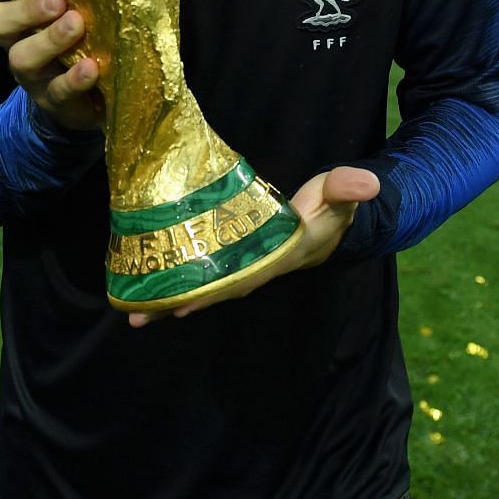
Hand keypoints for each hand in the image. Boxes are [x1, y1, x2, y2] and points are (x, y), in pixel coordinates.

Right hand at [0, 0, 103, 131]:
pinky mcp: (54, 101)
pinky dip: (73, 79)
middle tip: (57, 1)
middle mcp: (14, 40)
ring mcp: (32, 73)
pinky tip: (91, 67)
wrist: (95, 93)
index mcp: (12, 9)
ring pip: (21, 58)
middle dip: (22, 10)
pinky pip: (57, 92)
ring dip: (48, 40)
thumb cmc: (80, 31)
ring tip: (76, 24)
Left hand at [127, 165, 380, 327]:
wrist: (328, 222)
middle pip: (211, 292)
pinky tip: (144, 292)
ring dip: (168, 302)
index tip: (183, 302)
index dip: (212, 290)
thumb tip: (368, 182)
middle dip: (176, 303)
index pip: (241, 278)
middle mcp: (253, 270)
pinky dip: (175, 287)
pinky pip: (200, 278)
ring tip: (131, 315)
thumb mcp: (338, 195)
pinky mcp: (230, 262)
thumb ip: (347, 188)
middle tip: (137, 316)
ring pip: (201, 290)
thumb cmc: (329, 207)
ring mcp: (240, 269)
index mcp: (276, 258)